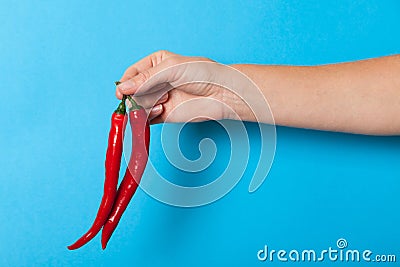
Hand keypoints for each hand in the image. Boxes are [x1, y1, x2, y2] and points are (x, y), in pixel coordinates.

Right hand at [116, 50, 243, 123]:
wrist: (221, 94)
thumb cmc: (202, 74)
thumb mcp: (171, 69)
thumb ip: (145, 79)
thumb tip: (123, 88)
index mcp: (155, 64)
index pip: (132, 73)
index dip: (125, 83)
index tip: (122, 92)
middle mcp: (155, 82)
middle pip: (132, 91)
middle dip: (137, 95)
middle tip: (147, 97)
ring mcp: (159, 98)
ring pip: (138, 106)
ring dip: (145, 106)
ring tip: (162, 102)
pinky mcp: (164, 115)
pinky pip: (146, 119)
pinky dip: (148, 117)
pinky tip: (162, 109)